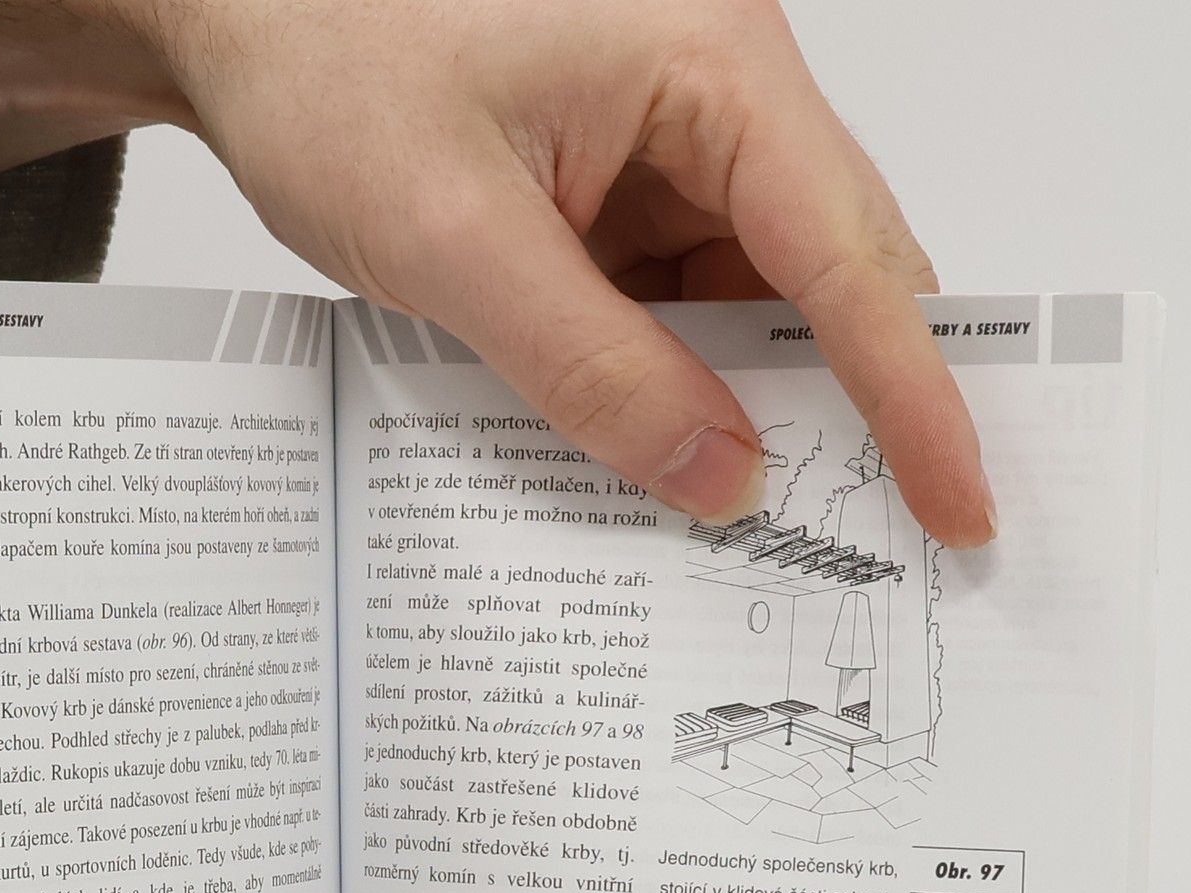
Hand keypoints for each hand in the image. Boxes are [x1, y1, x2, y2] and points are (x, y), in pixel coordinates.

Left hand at [0, 0, 992, 544]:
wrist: (231, 12)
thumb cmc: (326, 58)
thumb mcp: (457, 240)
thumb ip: (595, 370)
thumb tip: (722, 476)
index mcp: (710, 63)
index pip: (851, 253)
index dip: (912, 394)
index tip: (958, 503)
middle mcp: (714, 94)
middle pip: (826, 274)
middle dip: (838, 408)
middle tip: (866, 542)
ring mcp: (666, 144)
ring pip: (751, 302)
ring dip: (736, 405)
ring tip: (720, 511)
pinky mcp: (616, 191)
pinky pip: (676, 303)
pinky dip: (666, 382)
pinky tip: (641, 449)